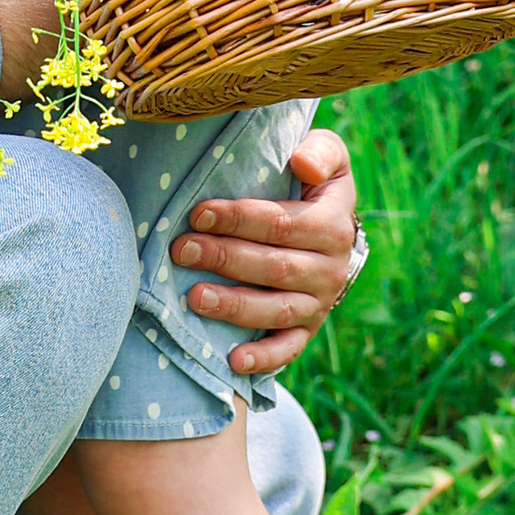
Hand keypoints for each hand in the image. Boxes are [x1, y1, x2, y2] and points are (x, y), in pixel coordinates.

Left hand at [169, 125, 361, 377]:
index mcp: (333, 223)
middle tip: (180, 249)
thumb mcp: (328, 155)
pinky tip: (232, 361)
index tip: (197, 213)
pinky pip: (288, 348)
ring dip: (234, 305)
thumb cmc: (312, 184)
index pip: (283, 223)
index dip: (239, 219)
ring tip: (193, 297)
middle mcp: (332, 267)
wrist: (332, 228)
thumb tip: (301, 162)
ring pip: (277, 308)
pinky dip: (263, 358)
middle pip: (274, 266)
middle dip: (224, 257)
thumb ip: (320, 152)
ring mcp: (320, 302)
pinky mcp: (308, 328)